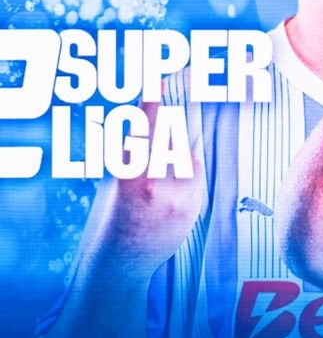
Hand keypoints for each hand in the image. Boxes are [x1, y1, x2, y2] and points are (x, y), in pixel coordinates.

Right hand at [95, 99, 205, 276]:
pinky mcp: (191, 205)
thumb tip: (152, 117)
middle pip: (170, 136)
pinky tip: (169, 197)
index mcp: (125, 171)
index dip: (150, 102)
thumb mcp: (113, 178)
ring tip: (156, 185)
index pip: (142, 129)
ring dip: (176, 159)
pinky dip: (186, 176)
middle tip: (159, 131)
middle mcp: (152, 180)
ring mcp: (176, 194)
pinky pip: (195, 173)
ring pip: (186, 154)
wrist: (121, 259)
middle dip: (166, 132)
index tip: (156, 78)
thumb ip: (132, 151)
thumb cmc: (112, 215)